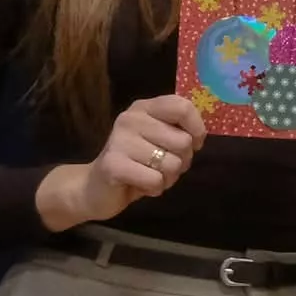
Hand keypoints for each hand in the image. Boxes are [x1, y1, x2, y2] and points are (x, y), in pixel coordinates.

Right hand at [37, 95, 205, 230]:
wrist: (95, 187)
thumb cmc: (137, 162)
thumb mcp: (160, 139)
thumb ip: (179, 129)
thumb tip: (200, 134)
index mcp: (145, 108)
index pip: (182, 106)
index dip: (196, 129)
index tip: (193, 144)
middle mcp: (131, 118)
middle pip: (183, 141)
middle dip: (182, 161)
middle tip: (164, 165)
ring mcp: (120, 140)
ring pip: (172, 164)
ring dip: (168, 177)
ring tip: (150, 175)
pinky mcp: (113, 165)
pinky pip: (156, 180)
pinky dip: (155, 189)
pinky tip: (140, 185)